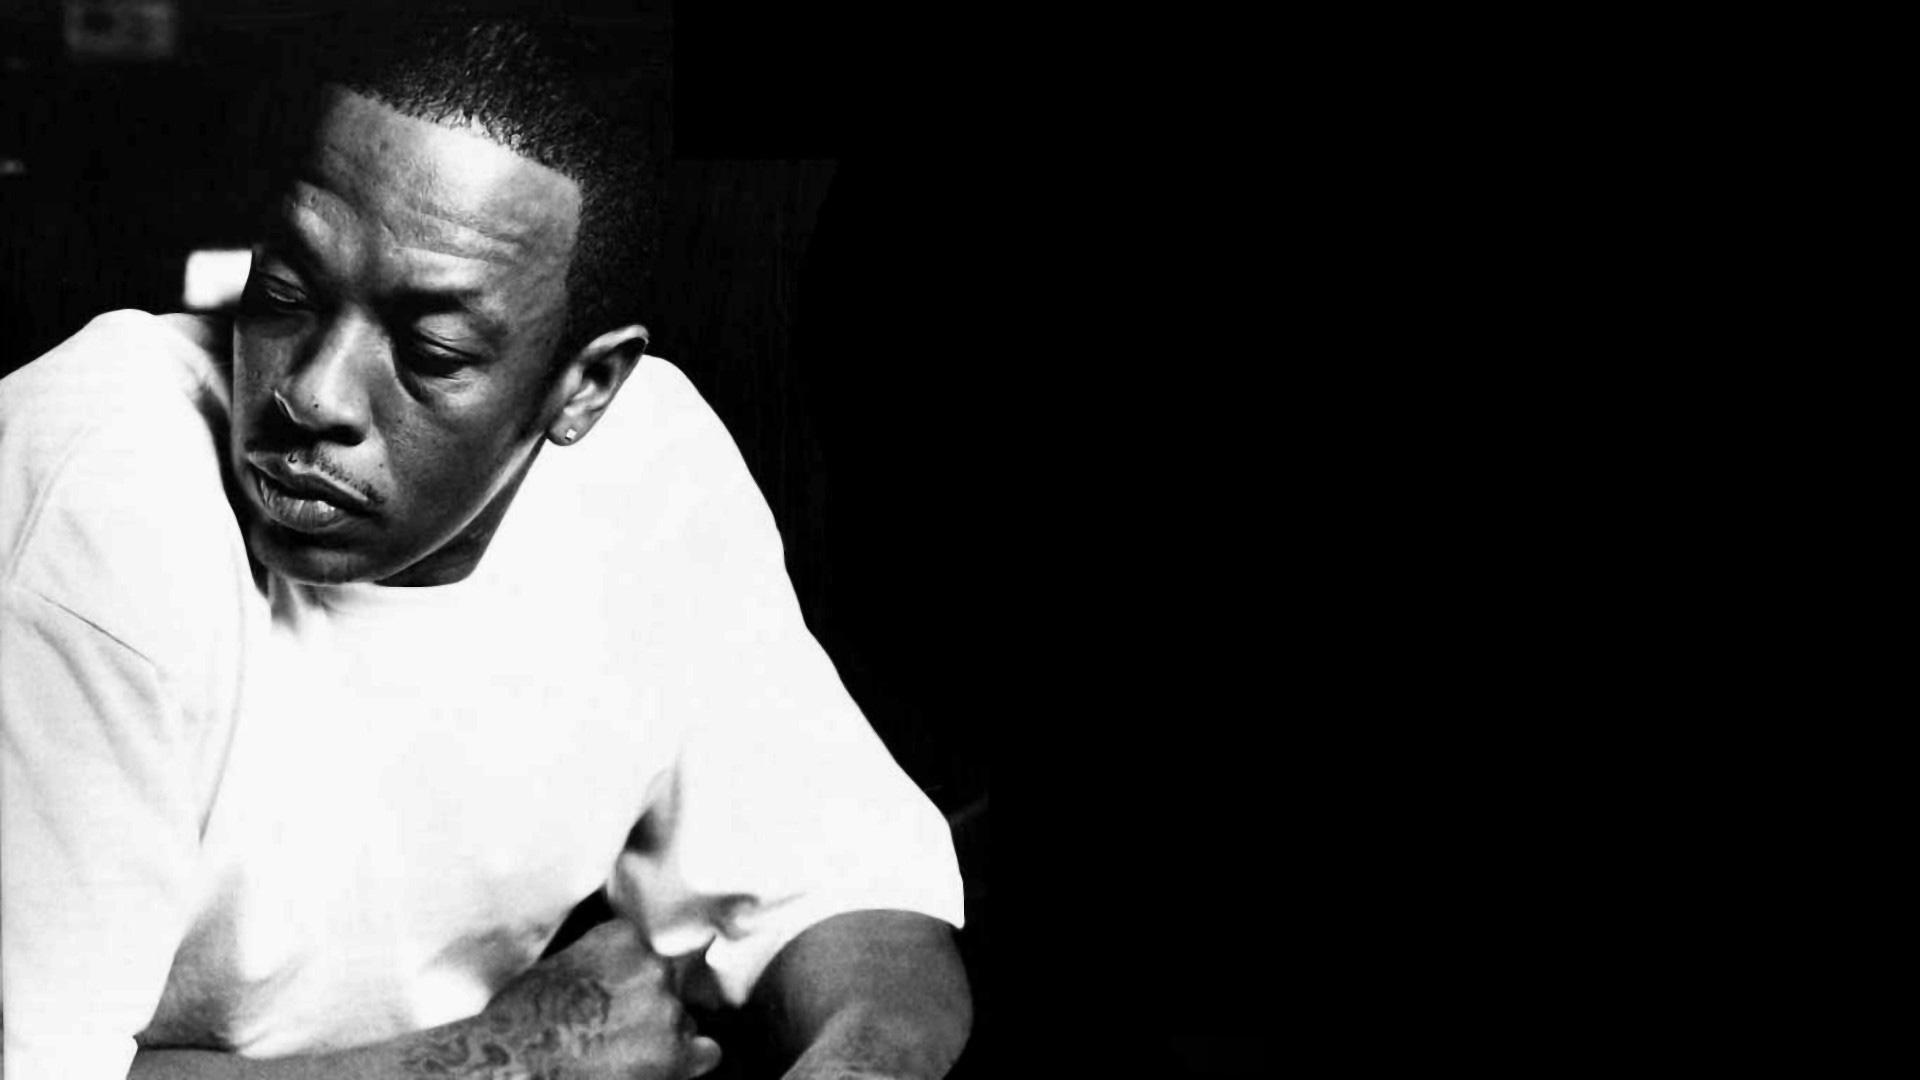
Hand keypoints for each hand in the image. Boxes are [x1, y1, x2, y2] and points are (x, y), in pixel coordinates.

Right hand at [399, 919, 722, 1079]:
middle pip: (668, 985)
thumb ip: (597, 961)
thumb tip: (611, 979)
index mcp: (622, 937)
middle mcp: (653, 966)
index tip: (608, 998)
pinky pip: (705, 1053)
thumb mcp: (555, 966)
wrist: (510, 1061)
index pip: (645, 953)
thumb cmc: (517, 1022)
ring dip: (660, 1036)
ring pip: (682, 1020)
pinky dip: (687, 1062)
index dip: (627, 980)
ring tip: (618, 1055)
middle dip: (646, 1007)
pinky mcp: (673, 1053)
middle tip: (609, 1031)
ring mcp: (666, 1009)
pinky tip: (656, 1070)